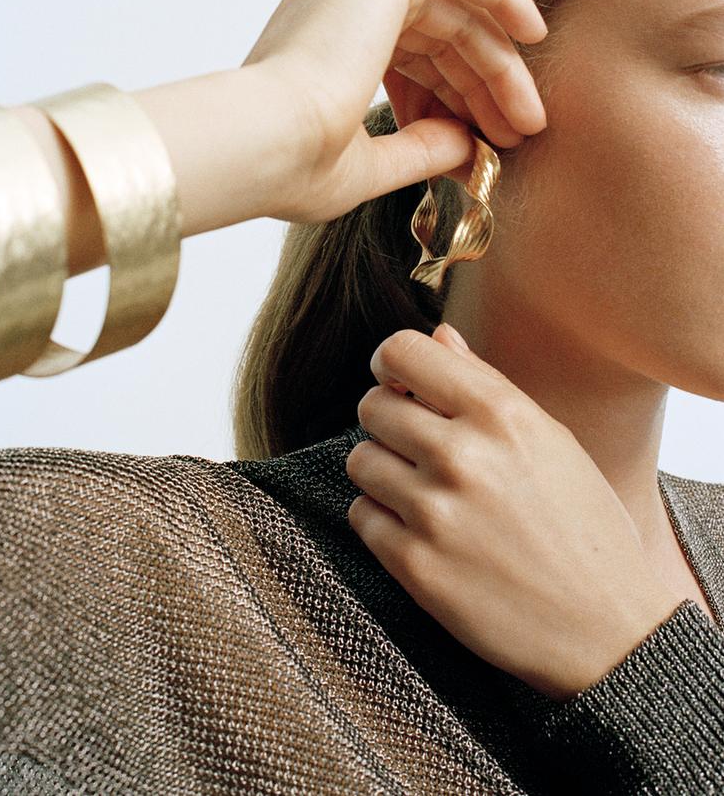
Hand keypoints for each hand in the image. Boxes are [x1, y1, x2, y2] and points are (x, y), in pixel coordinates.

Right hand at [239, 0, 548, 222]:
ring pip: (452, 14)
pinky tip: (534, 35)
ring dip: (496, 63)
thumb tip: (468, 143)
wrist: (261, 144)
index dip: (450, 102)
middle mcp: (334, 0)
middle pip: (435, 37)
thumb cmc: (291, 165)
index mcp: (321, 40)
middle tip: (519, 134)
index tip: (483, 144)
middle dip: (482, 88)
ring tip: (529, 117)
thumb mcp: (366, 164)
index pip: (405, 61)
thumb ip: (420, 148)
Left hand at [345, 323, 683, 700]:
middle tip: (419, 448)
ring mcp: (435, 512)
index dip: (390, 363)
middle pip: (372, 406)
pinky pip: (361, 515)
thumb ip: (486, 383)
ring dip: (383, 472)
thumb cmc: (581, 524)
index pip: (401, 352)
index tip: (399, 383)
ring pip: (360, 460)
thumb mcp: (550, 439)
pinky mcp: (415, 566)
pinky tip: (423, 532)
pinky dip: (383, 520)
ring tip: (425, 492)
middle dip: (389, 421)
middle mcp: (463, 455)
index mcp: (502, 414)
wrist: (605, 629)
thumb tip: (438, 336)